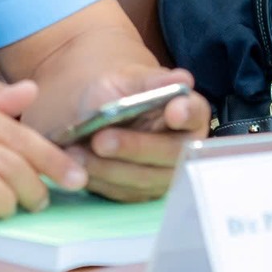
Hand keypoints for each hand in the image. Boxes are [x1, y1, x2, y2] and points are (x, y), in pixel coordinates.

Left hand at [68, 67, 209, 202]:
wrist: (95, 115)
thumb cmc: (118, 93)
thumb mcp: (128, 79)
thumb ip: (152, 81)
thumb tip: (182, 79)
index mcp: (188, 112)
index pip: (195, 113)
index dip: (187, 114)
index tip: (173, 112)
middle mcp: (184, 147)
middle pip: (170, 153)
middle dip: (134, 147)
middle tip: (100, 140)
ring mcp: (165, 174)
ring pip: (143, 178)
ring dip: (107, 167)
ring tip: (75, 152)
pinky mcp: (142, 192)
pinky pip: (123, 192)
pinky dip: (99, 180)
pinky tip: (77, 166)